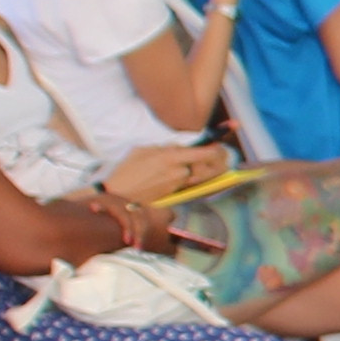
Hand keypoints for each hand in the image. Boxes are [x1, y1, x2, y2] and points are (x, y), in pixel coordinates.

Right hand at [106, 142, 221, 200]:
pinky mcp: (174, 194)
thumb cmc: (126, 170)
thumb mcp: (143, 150)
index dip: (217, 149)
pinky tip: (166, 176)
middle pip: (204, 166)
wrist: (118, 194)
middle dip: (207, 161)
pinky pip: (184, 182)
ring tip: (171, 167)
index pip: (205, 154)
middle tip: (207, 156)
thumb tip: (178, 148)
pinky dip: (181, 177)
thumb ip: (164, 148)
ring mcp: (178, 185)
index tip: (222, 146)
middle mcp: (179, 172)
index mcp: (171, 158)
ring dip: (191, 169)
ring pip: (193, 174)